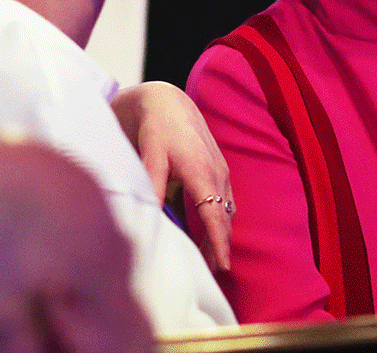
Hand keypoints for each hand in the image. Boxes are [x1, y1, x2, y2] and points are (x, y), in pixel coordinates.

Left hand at [111, 81, 232, 270]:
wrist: (169, 103)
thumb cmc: (157, 129)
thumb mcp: (150, 155)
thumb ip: (153, 184)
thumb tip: (151, 215)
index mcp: (201, 170)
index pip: (214, 214)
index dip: (218, 242)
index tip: (222, 265)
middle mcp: (217, 173)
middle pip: (224, 218)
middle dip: (221, 246)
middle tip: (212, 273)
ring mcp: (221, 172)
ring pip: (226, 211)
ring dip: (221, 235)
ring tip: (211, 260)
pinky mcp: (219, 171)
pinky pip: (224, 202)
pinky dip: (220, 221)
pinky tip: (210, 235)